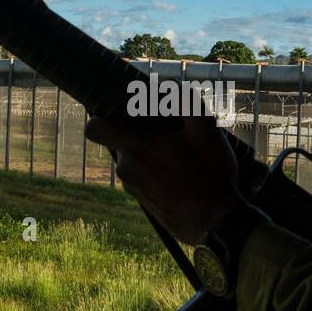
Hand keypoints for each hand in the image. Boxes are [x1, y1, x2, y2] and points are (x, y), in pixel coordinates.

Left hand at [85, 115, 241, 244]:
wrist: (216, 223)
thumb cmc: (211, 175)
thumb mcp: (207, 131)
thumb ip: (186, 102)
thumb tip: (172, 87)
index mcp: (136, 147)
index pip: (94, 128)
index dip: (101, 117)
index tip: (118, 114)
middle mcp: (128, 169)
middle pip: (120, 143)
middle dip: (138, 136)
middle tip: (167, 134)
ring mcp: (134, 189)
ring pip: (133, 162)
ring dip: (149, 156)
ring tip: (180, 157)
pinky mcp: (144, 204)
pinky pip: (142, 180)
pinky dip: (155, 174)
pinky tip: (180, 175)